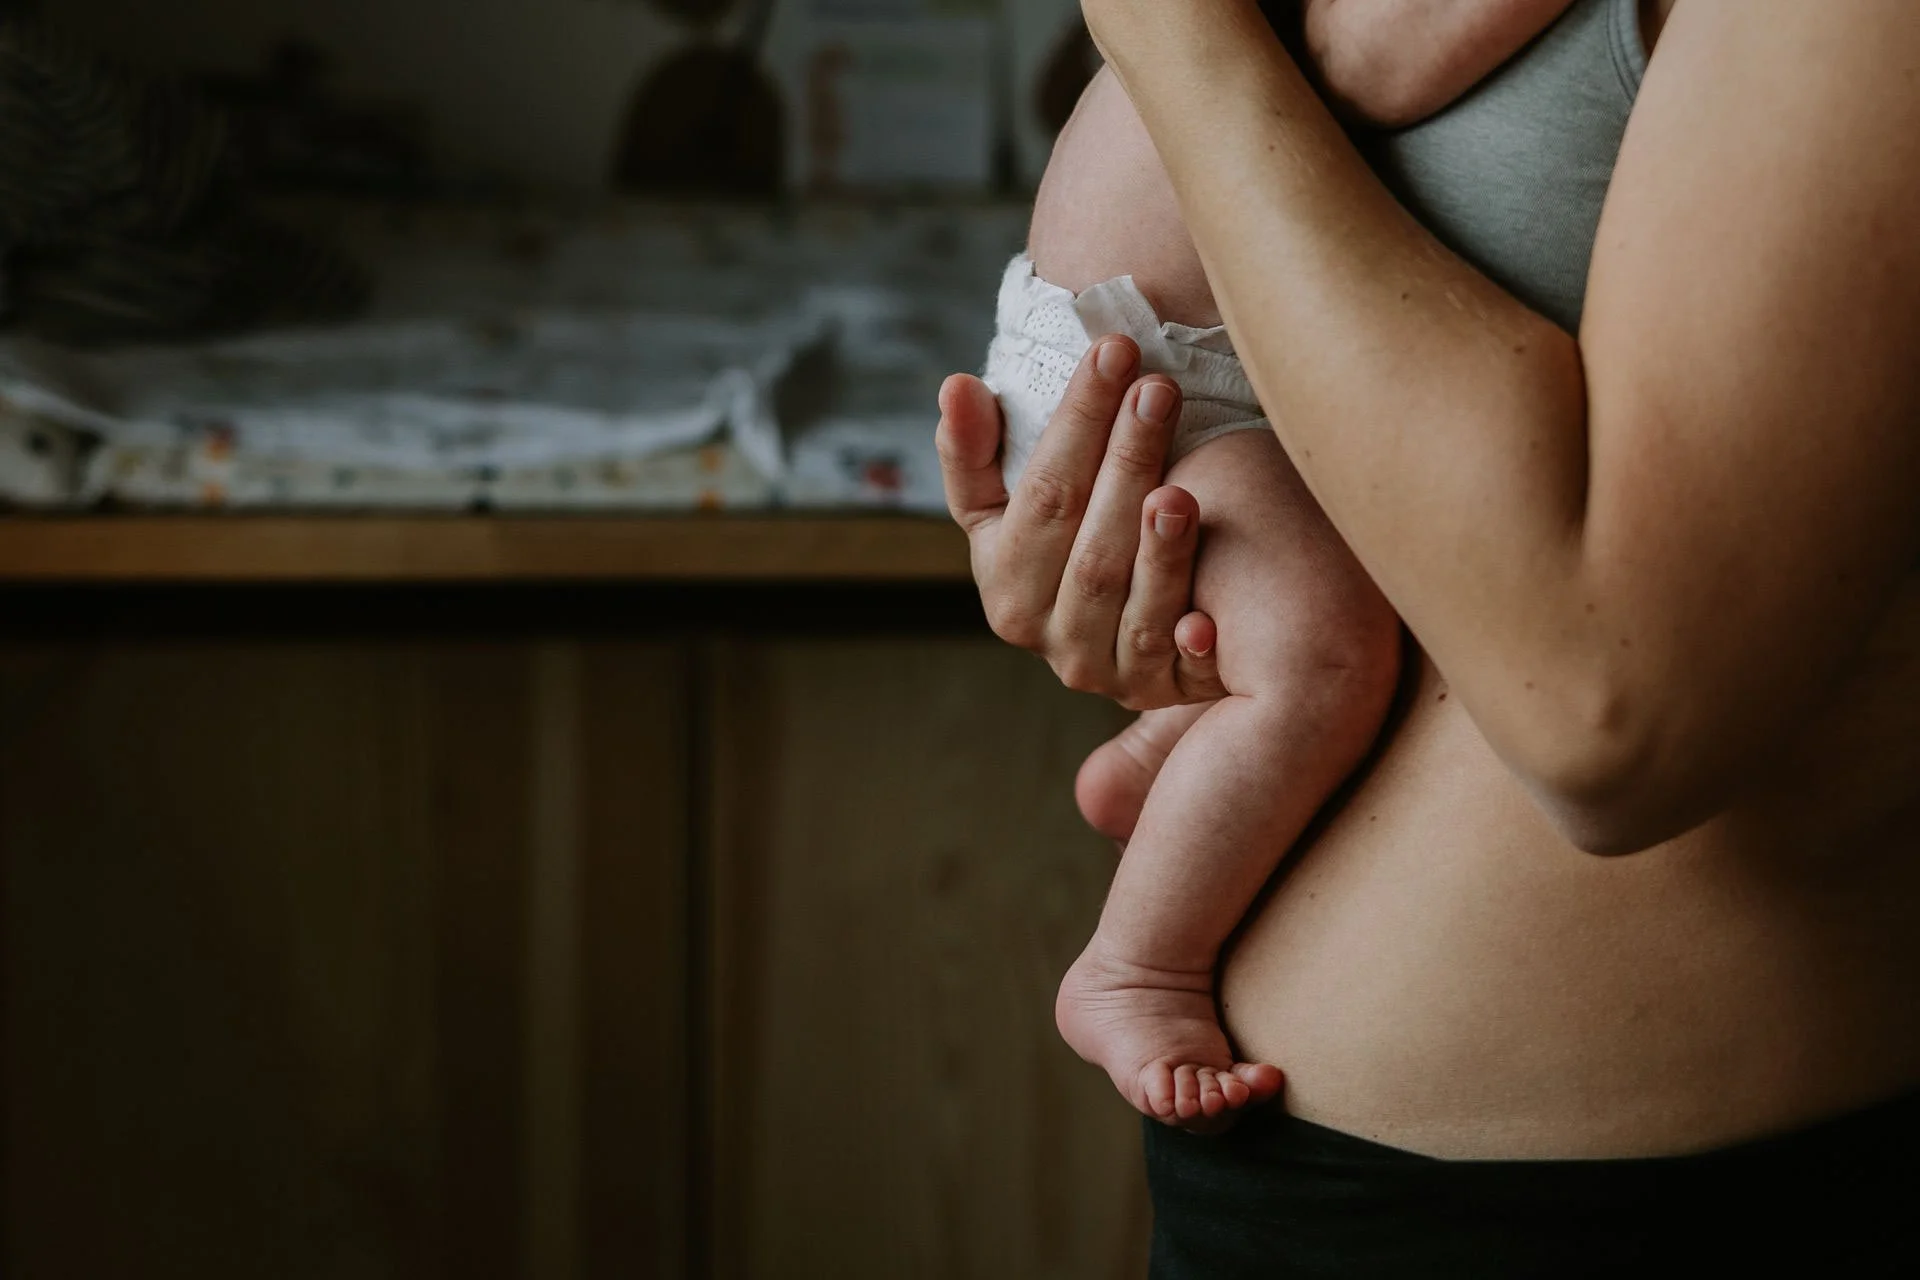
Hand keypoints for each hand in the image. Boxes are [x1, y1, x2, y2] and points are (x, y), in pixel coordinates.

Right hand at [937, 335, 1224, 710]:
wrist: (1118, 636)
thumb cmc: (1064, 542)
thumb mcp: (1006, 507)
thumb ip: (976, 452)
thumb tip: (957, 386)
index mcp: (1005, 582)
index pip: (1042, 494)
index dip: (1078, 422)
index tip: (1114, 352)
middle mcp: (1049, 636)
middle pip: (1089, 548)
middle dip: (1126, 463)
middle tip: (1161, 389)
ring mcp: (1106, 670)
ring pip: (1131, 610)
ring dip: (1158, 553)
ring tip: (1182, 489)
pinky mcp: (1163, 694)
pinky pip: (1178, 673)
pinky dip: (1190, 647)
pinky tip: (1209, 617)